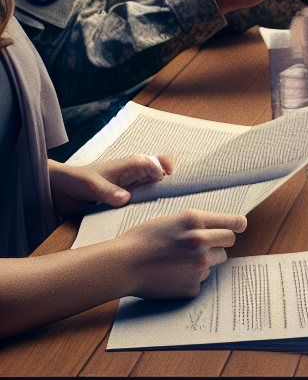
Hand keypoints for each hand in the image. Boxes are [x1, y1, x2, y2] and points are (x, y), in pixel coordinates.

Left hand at [48, 153, 173, 216]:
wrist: (60, 191)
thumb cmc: (76, 180)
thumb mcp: (91, 185)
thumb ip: (108, 191)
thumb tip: (127, 199)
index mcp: (131, 164)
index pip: (157, 162)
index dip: (166, 168)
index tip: (167, 180)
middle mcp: (136, 174)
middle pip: (162, 175)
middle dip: (172, 184)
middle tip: (175, 198)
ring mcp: (134, 187)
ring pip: (157, 189)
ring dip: (162, 198)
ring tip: (165, 210)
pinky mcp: (128, 200)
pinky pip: (146, 202)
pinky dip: (151, 207)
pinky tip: (150, 218)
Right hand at [119, 210, 246, 299]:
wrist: (122, 265)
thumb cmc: (141, 240)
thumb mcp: (170, 220)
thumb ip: (194, 223)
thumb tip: (215, 227)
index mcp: (195, 220)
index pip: (232, 222)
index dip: (238, 225)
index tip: (240, 227)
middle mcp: (201, 240)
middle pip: (229, 241)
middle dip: (221, 242)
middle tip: (206, 245)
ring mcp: (198, 264)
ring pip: (216, 260)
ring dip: (206, 259)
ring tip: (181, 260)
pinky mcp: (192, 285)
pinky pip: (201, 279)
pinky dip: (191, 277)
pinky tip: (173, 275)